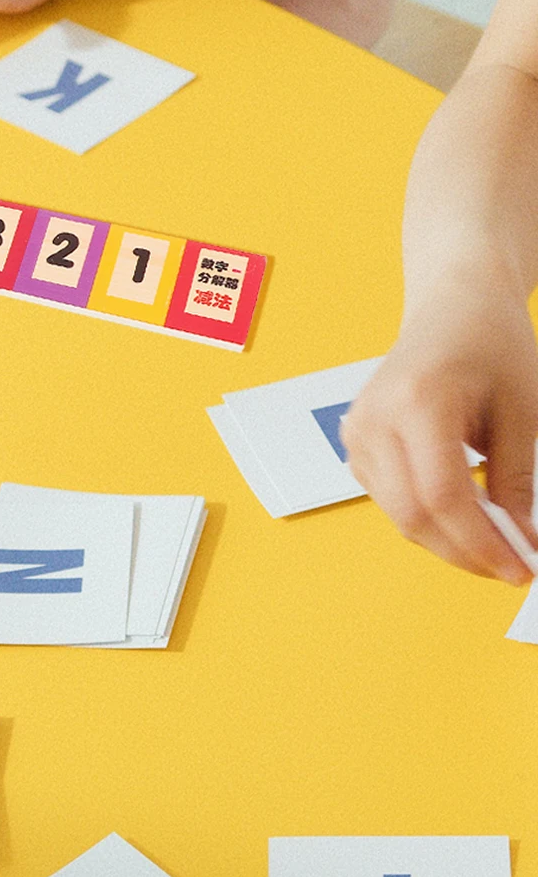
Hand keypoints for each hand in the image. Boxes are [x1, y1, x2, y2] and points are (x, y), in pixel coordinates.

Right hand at [344, 274, 537, 582]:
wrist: (454, 308)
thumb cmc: (491, 345)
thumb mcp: (523, 412)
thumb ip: (517, 480)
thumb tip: (520, 540)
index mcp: (417, 401)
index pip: (441, 496)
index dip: (482, 543)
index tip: (520, 568)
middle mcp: (375, 418)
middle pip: (412, 515)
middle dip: (466, 552)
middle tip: (512, 566)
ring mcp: (357, 431)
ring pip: (399, 515)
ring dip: (449, 539)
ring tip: (496, 538)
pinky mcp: (356, 442)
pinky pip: (389, 499)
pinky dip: (428, 519)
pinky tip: (465, 513)